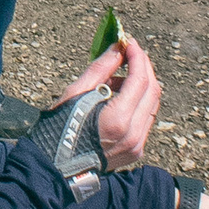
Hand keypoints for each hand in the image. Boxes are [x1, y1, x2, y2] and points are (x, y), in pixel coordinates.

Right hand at [54, 30, 162, 165]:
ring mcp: (137, 144)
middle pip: (153, 91)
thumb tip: (117, 48)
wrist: (56, 166)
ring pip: (152, 105)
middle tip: (130, 53)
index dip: (137, 57)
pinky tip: (119, 98)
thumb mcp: (75, 93)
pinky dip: (138, 103)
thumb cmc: (60, 128)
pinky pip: (146, 119)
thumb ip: (101, 69)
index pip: (140, 80)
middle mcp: (133, 133)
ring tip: (117, 79)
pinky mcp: (137, 150)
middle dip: (144, 67)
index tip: (128, 42)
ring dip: (141, 85)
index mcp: (117, 119)